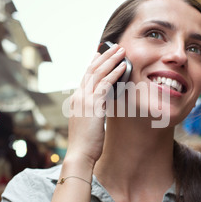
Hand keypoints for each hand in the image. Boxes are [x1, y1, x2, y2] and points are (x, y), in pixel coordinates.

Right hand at [65, 43, 126, 167]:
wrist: (80, 154)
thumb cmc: (85, 143)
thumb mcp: (87, 123)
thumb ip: (92, 112)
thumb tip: (100, 108)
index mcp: (76, 100)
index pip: (85, 76)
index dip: (94, 63)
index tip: (100, 53)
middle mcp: (79, 96)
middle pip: (91, 70)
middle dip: (104, 56)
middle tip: (114, 46)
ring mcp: (85, 99)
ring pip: (98, 73)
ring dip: (111, 60)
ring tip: (121, 51)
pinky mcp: (93, 105)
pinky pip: (105, 84)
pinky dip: (115, 74)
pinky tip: (123, 67)